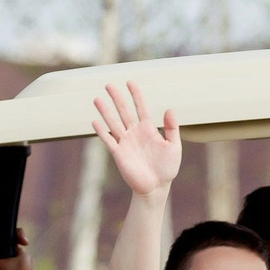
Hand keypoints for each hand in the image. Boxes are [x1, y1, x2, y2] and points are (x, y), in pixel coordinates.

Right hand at [93, 80, 180, 198]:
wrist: (156, 187)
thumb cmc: (167, 168)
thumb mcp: (174, 146)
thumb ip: (171, 128)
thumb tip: (169, 109)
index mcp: (148, 129)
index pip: (141, 107)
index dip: (136, 95)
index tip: (130, 82)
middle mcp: (135, 133)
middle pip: (124, 111)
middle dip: (117, 98)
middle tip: (109, 84)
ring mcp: (126, 142)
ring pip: (113, 123)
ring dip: (105, 111)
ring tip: (97, 99)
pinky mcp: (119, 154)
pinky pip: (109, 140)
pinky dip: (102, 132)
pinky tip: (95, 122)